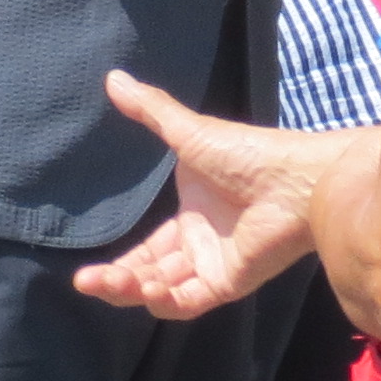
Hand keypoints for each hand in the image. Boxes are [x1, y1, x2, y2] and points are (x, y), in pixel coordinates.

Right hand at [68, 69, 341, 321]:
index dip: (118, 264)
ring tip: (111, 281)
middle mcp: (200, 247)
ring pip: (163, 292)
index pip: (147, 252)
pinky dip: (165, 301)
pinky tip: (147, 290)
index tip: (85, 271)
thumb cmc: (247, 154)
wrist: (295, 179)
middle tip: (86, 281)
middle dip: (115, 282)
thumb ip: (150, 111)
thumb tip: (113, 77)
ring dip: (133, 290)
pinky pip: (190, 302)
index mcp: (190, 220)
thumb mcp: (189, 132)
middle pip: (148, 275)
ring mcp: (214, 266)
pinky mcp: (229, 282)